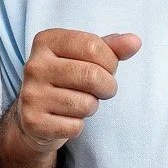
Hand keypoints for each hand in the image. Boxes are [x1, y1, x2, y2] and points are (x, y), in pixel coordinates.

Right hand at [8, 29, 142, 157]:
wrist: (32, 114)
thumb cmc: (65, 80)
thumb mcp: (85, 57)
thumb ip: (111, 48)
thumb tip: (135, 42)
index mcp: (46, 41)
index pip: (93, 46)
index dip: (110, 61)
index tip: (105, 68)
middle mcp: (34, 65)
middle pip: (92, 75)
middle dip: (107, 86)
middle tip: (101, 90)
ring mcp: (32, 94)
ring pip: (86, 104)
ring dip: (92, 106)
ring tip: (79, 102)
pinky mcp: (34, 121)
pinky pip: (75, 126)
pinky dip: (78, 126)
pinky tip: (65, 118)